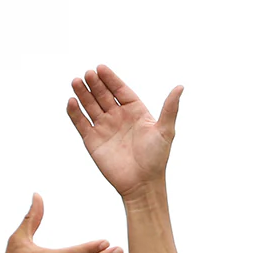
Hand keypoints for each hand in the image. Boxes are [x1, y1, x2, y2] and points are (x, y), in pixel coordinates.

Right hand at [66, 64, 182, 199]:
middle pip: (103, 95)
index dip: (111, 79)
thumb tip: (180, 87)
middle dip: (95, 84)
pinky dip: (75, 112)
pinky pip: (81, 123)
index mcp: (135, 111)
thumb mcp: (165, 131)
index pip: (120, 90)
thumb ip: (170, 108)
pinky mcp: (92, 141)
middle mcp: (118, 117)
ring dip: (83, 94)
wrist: (142, 184)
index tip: (100, 68)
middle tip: (87, 73)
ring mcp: (104, 128)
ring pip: (91, 106)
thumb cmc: (157, 158)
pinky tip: (71, 101)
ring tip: (76, 81)